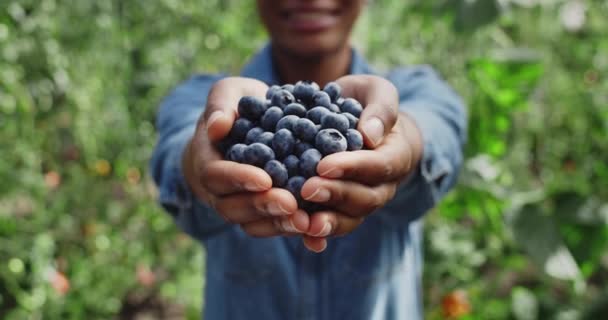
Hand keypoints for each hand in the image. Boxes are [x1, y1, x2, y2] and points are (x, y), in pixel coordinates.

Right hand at [182, 77, 309, 236]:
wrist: (251, 125)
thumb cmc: (237, 106)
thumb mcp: (228, 93)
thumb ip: (221, 105)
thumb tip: (217, 127)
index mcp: (207, 161)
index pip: (215, 175)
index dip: (238, 179)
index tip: (264, 178)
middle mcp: (219, 191)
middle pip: (233, 207)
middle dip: (262, 207)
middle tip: (290, 204)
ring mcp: (240, 206)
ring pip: (253, 224)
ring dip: (278, 226)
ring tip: (306, 222)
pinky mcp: (264, 215)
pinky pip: (274, 229)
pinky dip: (295, 235)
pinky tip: (318, 238)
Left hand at [300, 75, 423, 251]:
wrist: (358, 122)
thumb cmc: (368, 103)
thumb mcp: (378, 92)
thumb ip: (381, 108)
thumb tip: (369, 135)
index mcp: (396, 156)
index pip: (379, 165)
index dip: (352, 167)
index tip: (324, 165)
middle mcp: (383, 186)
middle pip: (364, 198)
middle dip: (335, 195)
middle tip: (307, 189)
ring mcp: (362, 202)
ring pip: (350, 218)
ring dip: (327, 222)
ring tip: (303, 223)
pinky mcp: (340, 210)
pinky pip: (332, 225)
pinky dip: (316, 235)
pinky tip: (300, 235)